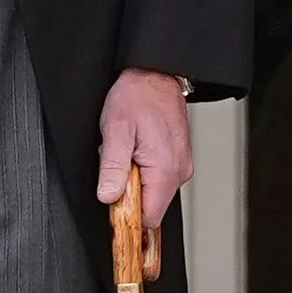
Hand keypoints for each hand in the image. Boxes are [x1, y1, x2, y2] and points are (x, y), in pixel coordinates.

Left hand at [97, 68, 192, 229]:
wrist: (156, 75)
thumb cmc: (138, 96)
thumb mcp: (115, 131)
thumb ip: (112, 168)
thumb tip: (109, 197)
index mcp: (165, 169)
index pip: (149, 217)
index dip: (127, 213)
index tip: (115, 196)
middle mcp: (179, 171)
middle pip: (152, 206)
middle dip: (131, 192)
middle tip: (120, 162)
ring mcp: (182, 166)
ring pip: (155, 192)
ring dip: (138, 179)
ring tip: (130, 150)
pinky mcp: (180, 160)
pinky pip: (160, 178)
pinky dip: (146, 169)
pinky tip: (139, 148)